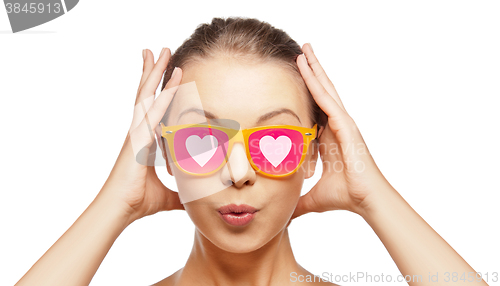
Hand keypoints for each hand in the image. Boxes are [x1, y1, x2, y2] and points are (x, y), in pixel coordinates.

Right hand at [98, 48, 183, 223]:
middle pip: (146, 94)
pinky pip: (152, 112)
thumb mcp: (168, 195)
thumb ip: (181, 193)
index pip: (153, 107)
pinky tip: (171, 80)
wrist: (119, 211)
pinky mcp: (137, 139)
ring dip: (155, 73)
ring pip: (146, 96)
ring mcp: (136, 132)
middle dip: (154, 72)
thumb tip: (195, 199)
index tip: (168, 73)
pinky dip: (163, 95)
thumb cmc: (138, 202)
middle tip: (160, 50)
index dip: (159, 89)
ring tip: (160, 51)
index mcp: (145, 140)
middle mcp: (139, 131)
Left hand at [291, 43, 393, 218]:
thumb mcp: (313, 197)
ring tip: (304, 49)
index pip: (314, 109)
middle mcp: (336, 126)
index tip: (293, 80)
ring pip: (325, 90)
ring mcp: (342, 123)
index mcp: (329, 138)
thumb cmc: (346, 196)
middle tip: (301, 52)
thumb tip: (285, 214)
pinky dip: (316, 82)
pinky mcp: (345, 125)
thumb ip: (298, 201)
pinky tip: (307, 67)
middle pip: (321, 93)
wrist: (366, 200)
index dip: (305, 93)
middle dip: (312, 72)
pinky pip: (327, 99)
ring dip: (314, 69)